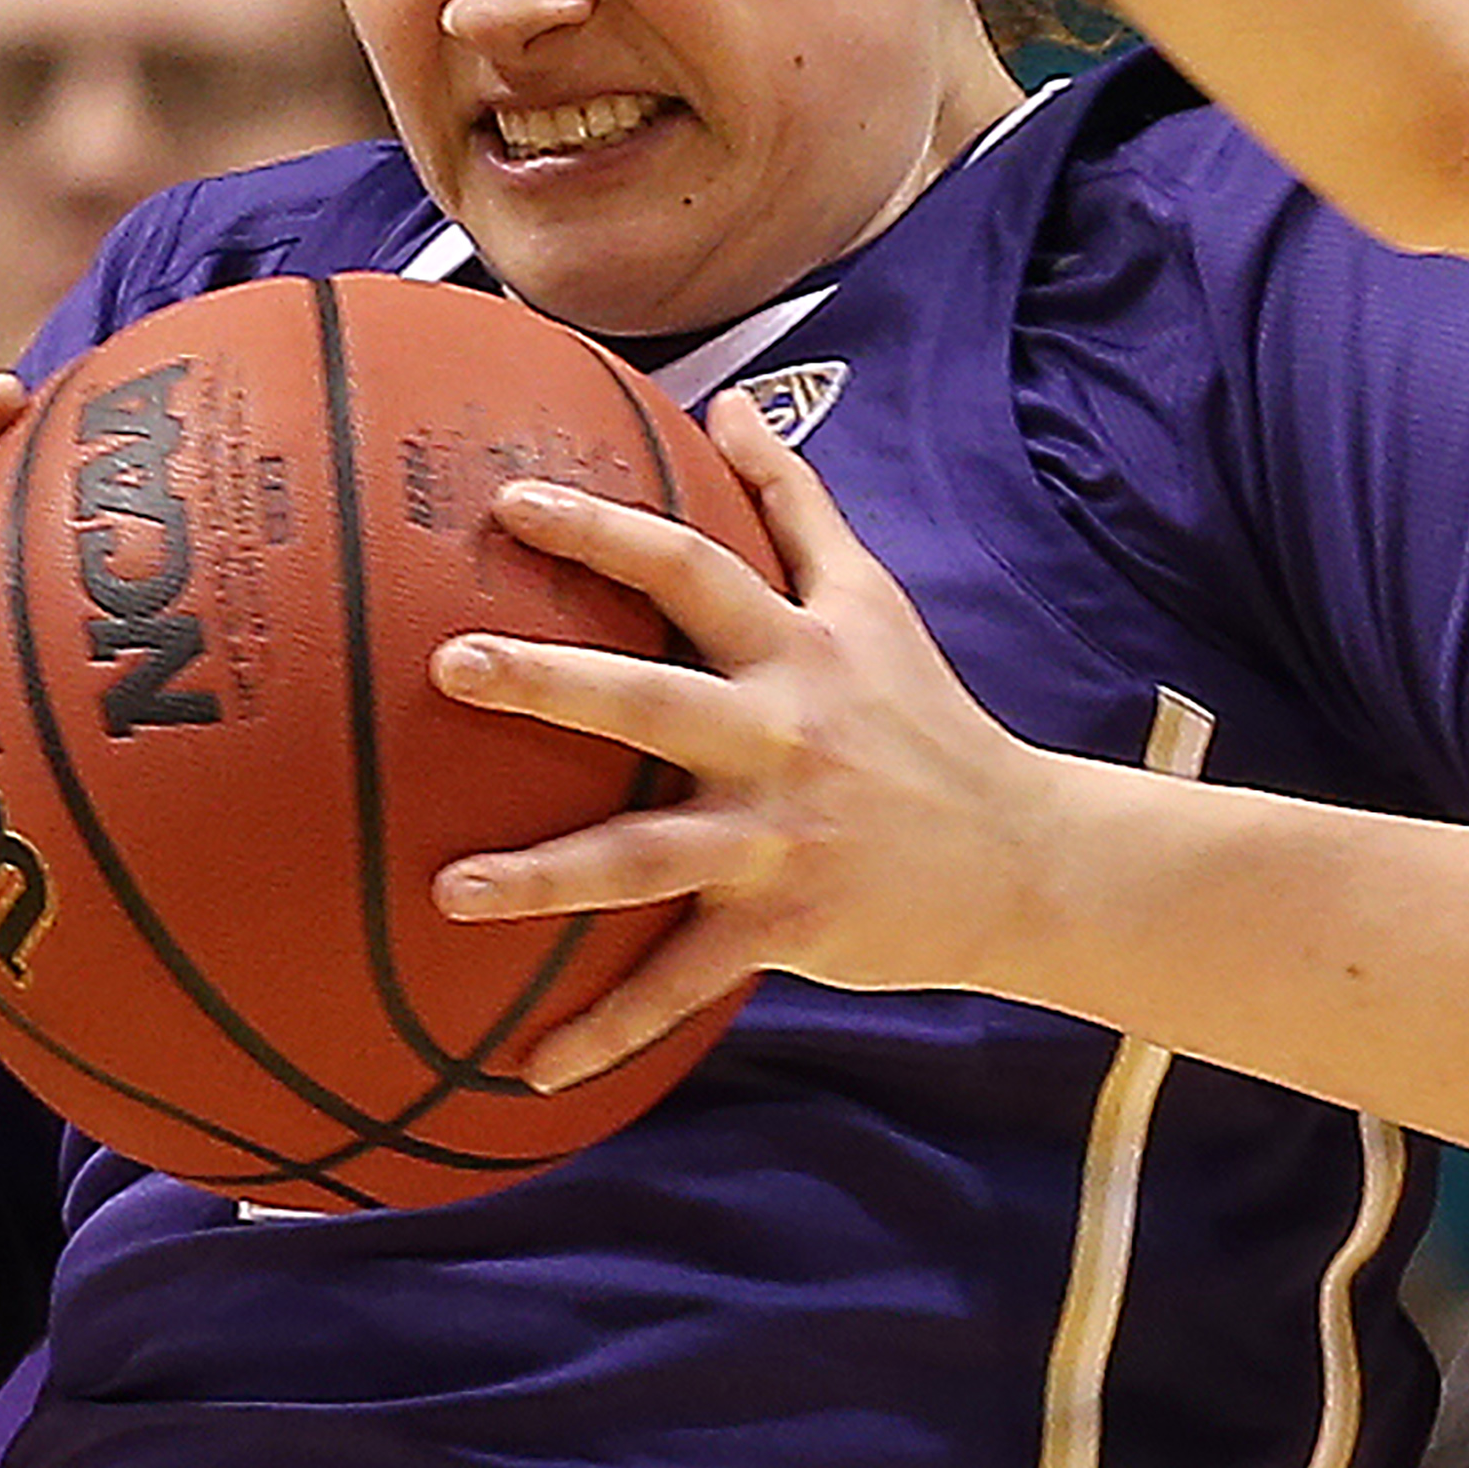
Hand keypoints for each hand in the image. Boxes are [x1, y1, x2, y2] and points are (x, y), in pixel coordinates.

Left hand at [428, 390, 1070, 1090]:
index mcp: (797, 651)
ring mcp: (779, 837)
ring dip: (547, 877)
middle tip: (449, 666)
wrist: (1021, 855)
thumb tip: (729, 400)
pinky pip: (681, 985)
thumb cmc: (926, 716)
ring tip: (446, 891)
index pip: (693, 570)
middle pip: (652, 701)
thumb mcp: (871, 599)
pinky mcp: (784, 926)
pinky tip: (525, 1067)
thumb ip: (794, 502)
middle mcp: (782, 737)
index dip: (606, 532)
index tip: (509, 503)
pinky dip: (607, 1030)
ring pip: (648, 857)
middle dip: (551, 682)